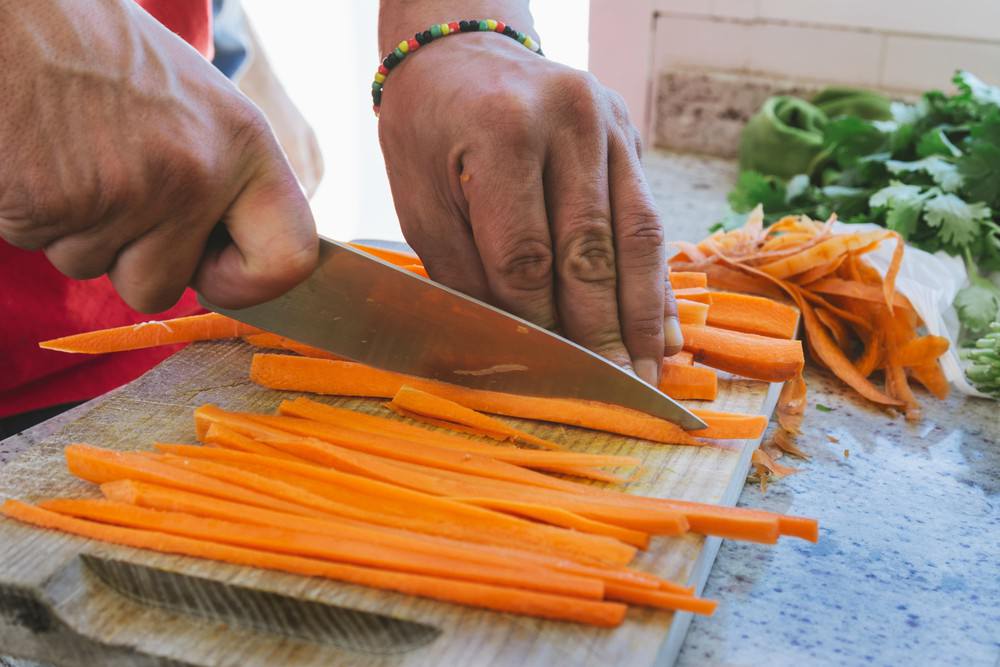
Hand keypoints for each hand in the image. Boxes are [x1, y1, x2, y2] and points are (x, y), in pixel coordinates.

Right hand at [0, 0, 317, 312]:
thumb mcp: (201, 106)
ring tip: (74, 156)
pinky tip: (39, 158)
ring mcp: (126, 193)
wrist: (16, 13)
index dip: (248, 283)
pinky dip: (32, 214)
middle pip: (164, 288)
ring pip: (95, 270)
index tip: (212, 268)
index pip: (290, 258)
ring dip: (77, 230)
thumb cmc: (107, 56)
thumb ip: (229, 181)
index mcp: (245, 146)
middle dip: (130, 260)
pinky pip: (39, 246)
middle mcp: (197, 173)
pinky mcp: (52, 204)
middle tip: (113, 189)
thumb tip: (243, 256)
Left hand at [376, 21, 679, 385]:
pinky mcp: (631, 136)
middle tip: (614, 392)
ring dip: (644, 315)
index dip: (538, 323)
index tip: (550, 375)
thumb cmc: (428, 134)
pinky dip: (657, 282)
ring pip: (636, 238)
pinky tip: (668, 328)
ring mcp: (609, 123)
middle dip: (600, 333)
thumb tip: (516, 346)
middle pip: (589, 250)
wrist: (461, 54)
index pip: (526, 254)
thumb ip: (467, 273)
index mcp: (503, 131)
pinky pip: (650, 219)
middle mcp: (569, 119)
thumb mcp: (422, 202)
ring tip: (651, 373)